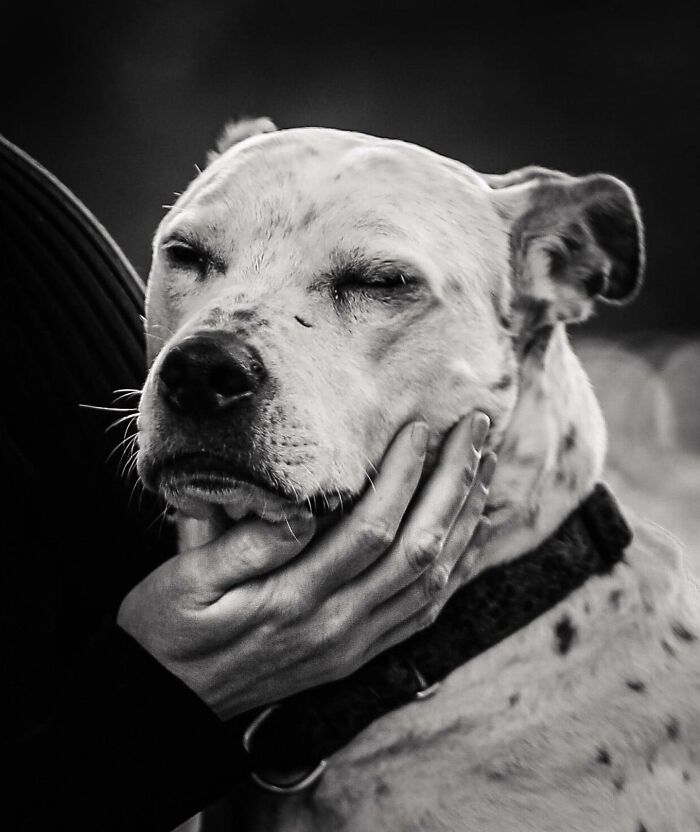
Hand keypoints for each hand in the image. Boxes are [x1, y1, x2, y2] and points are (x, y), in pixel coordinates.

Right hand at [117, 413, 495, 719]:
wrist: (170, 702)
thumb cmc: (170, 630)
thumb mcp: (183, 580)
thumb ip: (241, 544)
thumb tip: (298, 506)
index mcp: (291, 599)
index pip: (369, 529)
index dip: (403, 475)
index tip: (421, 427)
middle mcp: (336, 626)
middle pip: (418, 550)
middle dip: (455, 484)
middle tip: (477, 431)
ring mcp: (353, 644)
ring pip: (432, 580)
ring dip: (466, 521)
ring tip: (487, 469)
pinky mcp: (357, 654)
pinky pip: (423, 612)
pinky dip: (457, 570)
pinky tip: (473, 536)